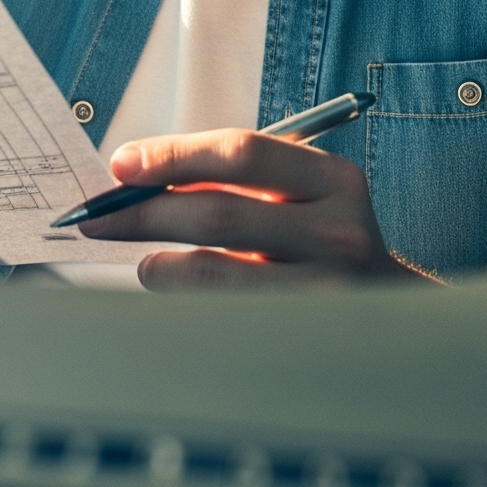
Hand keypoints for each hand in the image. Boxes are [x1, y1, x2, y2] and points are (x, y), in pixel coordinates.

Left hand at [78, 128, 437, 289]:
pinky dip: (183, 300)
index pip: (242, 151)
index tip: (122, 165)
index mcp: (333, 178)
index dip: (174, 155)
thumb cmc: (321, 238)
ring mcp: (324, 290)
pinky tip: (174, 291)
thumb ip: (237, 179)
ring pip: (213, 271)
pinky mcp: (301, 334)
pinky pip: (220, 314)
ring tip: (142, 259)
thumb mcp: (301, 194)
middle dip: (144, 211)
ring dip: (158, 263)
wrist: (389, 308)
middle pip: (218, 212)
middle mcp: (336, 230)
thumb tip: (138, 176)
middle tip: (97, 215)